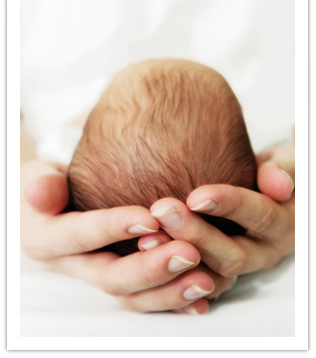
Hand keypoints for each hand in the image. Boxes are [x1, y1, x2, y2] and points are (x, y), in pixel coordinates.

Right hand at [21, 160, 235, 313]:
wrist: (60, 204)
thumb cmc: (53, 184)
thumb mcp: (38, 176)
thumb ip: (40, 182)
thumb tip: (40, 193)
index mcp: (47, 240)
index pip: (79, 237)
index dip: (113, 229)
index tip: (150, 218)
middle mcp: (74, 266)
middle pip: (111, 277)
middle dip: (150, 268)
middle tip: (188, 253)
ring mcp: (100, 276)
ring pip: (134, 296)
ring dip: (170, 290)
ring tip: (205, 279)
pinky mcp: (122, 280)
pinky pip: (149, 298)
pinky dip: (175, 299)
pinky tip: (203, 297)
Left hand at [139, 145, 293, 286]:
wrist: (272, 193)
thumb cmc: (275, 173)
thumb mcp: (288, 164)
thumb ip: (283, 170)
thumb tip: (277, 184)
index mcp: (284, 224)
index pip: (259, 215)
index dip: (229, 205)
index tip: (196, 196)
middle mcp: (263, 252)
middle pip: (231, 254)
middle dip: (195, 234)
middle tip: (162, 210)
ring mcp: (240, 265)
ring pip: (211, 274)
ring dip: (178, 257)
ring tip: (146, 237)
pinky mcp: (219, 271)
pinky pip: (197, 282)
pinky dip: (172, 275)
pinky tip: (144, 256)